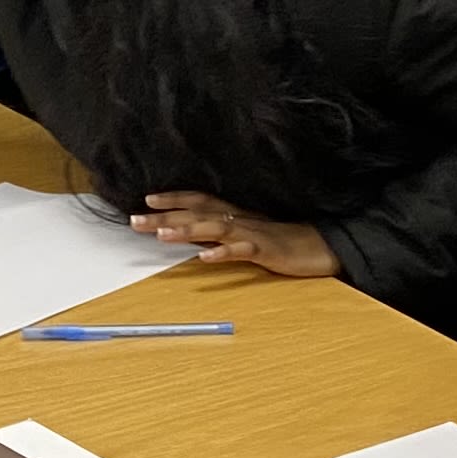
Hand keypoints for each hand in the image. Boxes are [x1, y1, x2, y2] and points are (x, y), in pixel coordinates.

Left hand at [130, 195, 336, 276]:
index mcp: (234, 213)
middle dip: (165, 216)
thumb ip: (219, 232)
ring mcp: (252, 233)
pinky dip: (223, 253)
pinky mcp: (266, 250)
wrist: (322, 246)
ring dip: (187, 230)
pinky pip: (242, 251)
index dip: (173, 199)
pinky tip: (205, 258)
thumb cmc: (281, 241)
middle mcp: (239, 219)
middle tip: (135, 220)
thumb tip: (188, 233)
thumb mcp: (245, 234)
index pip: (198, 200)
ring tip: (162, 235)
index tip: (145, 200)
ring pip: (215, 228)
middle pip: (197, 213)